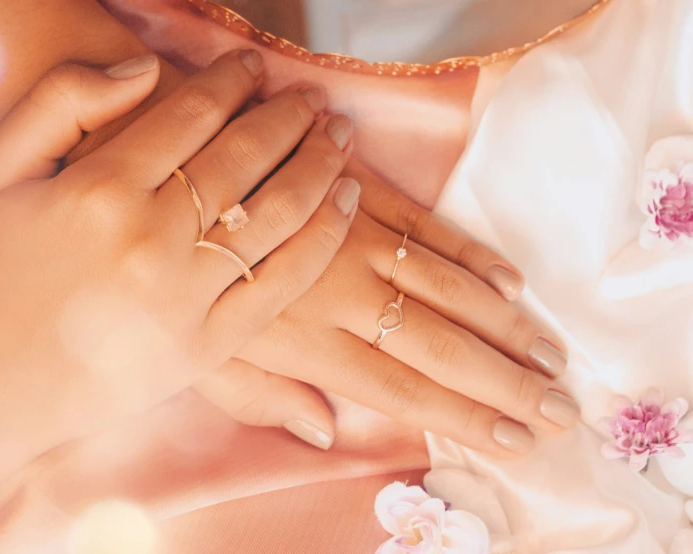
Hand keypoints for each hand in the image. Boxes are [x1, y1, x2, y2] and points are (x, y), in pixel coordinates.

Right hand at [0, 51, 357, 513]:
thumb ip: (59, 101)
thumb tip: (141, 68)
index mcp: (98, 190)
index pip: (191, 115)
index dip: (233, 82)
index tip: (256, 66)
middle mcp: (150, 239)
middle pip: (246, 158)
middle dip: (290, 118)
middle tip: (316, 100)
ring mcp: (186, 296)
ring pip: (279, 212)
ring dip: (321, 164)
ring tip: (341, 138)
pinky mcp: (210, 345)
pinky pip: (284, 282)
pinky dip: (324, 236)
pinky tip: (345, 201)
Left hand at [196, 161, 578, 455]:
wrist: (169, 169)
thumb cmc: (176, 272)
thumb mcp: (199, 353)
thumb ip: (260, 396)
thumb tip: (322, 430)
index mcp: (304, 342)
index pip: (402, 392)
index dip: (464, 418)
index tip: (517, 440)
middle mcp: (341, 295)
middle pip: (440, 347)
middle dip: (506, 382)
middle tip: (560, 407)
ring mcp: (356, 238)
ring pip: (447, 290)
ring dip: (504, 325)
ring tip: (549, 355)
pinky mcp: (360, 191)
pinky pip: (427, 226)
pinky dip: (471, 255)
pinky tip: (509, 283)